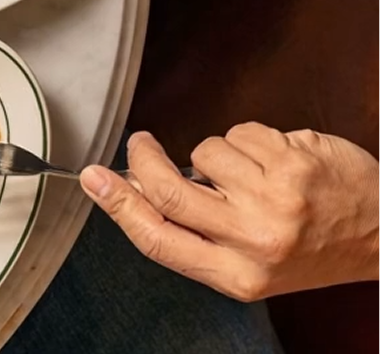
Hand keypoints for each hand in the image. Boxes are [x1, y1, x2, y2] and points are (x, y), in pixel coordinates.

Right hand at [81, 127, 379, 300]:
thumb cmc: (315, 248)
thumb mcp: (251, 264)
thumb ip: (196, 233)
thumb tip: (136, 189)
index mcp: (237, 274)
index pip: (158, 238)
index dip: (117, 205)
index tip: (92, 179)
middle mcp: (256, 241)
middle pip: (170, 189)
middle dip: (145, 158)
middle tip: (141, 145)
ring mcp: (277, 199)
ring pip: (207, 152)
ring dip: (220, 154)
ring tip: (249, 172)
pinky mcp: (295, 163)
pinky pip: (243, 133)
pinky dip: (253, 140)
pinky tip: (275, 158)